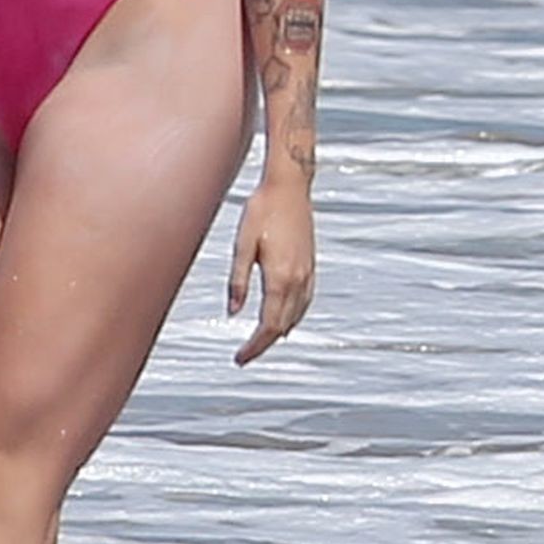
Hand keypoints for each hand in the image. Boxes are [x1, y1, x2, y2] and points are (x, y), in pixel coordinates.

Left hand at [227, 178, 314, 365]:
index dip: (254, 346)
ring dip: (279, 332)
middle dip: (264, 344)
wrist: (290, 185)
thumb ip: (238, 280)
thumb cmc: (263, 208)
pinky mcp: (311, 264)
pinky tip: (285, 317)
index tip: (240, 358)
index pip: (269, 325)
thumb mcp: (243, 244)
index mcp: (280, 277)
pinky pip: (304, 302)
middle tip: (244, 355)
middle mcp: (298, 279)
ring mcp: (308, 272)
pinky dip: (293, 316)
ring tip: (260, 342)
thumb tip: (233, 311)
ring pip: (296, 316)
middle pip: (283, 325)